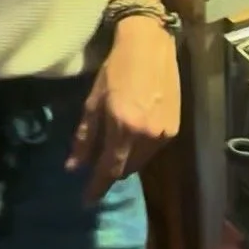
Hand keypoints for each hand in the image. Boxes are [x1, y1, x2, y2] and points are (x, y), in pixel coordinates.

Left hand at [67, 17, 180, 202]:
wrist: (150, 46)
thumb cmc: (115, 69)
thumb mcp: (93, 102)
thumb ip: (85, 138)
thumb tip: (73, 167)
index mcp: (123, 127)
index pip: (109, 169)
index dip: (97, 187)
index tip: (86, 201)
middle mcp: (147, 135)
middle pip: (126, 169)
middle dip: (110, 172)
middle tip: (97, 167)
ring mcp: (164, 133)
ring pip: (141, 161)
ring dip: (126, 161)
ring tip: (114, 149)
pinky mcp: (175, 128)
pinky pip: (153, 150)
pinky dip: (140, 150)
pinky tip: (133, 136)